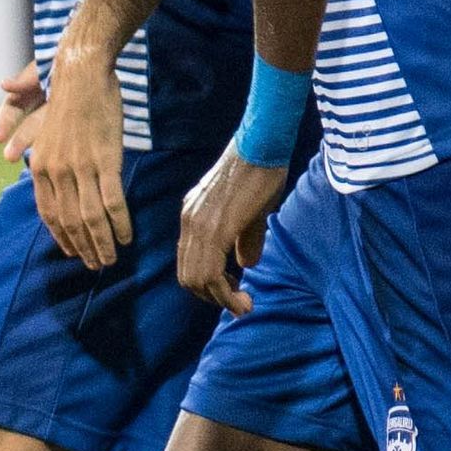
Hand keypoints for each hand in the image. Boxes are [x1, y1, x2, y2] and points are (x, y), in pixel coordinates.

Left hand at [19, 45, 134, 266]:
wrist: (82, 75)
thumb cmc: (70, 101)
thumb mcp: (52, 134)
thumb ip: (51, 162)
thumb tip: (56, 185)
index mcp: (40, 167)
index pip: (49, 213)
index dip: (62, 237)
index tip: (75, 252)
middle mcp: (56, 171)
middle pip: (70, 221)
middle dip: (83, 247)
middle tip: (96, 265)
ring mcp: (80, 167)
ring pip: (90, 217)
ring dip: (102, 243)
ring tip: (111, 259)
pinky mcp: (104, 160)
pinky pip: (112, 202)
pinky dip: (119, 224)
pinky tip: (127, 236)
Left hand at [176, 150, 292, 317]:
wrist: (262, 145)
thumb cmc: (261, 171)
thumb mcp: (251, 210)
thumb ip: (246, 237)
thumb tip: (247, 264)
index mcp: (193, 216)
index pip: (189, 262)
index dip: (208, 284)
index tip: (233, 290)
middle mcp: (189, 222)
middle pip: (188, 276)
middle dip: (212, 296)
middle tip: (238, 301)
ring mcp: (198, 225)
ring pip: (197, 279)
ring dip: (220, 300)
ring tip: (243, 305)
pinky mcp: (214, 228)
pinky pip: (211, 273)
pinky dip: (226, 294)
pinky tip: (243, 298)